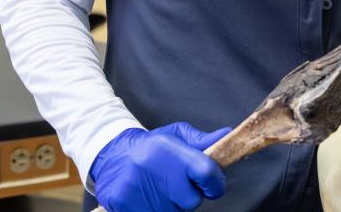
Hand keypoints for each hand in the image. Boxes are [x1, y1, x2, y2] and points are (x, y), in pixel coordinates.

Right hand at [90, 122, 232, 211]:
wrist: (113, 155)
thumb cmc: (152, 146)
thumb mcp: (177, 135)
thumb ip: (202, 141)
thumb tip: (227, 135)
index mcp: (170, 150)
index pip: (206, 171)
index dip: (215, 181)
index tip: (214, 183)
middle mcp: (154, 171)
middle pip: (192, 201)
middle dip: (191, 195)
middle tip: (181, 184)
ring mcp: (138, 191)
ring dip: (173, 203)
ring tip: (162, 187)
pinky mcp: (124, 206)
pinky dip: (156, 209)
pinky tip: (150, 195)